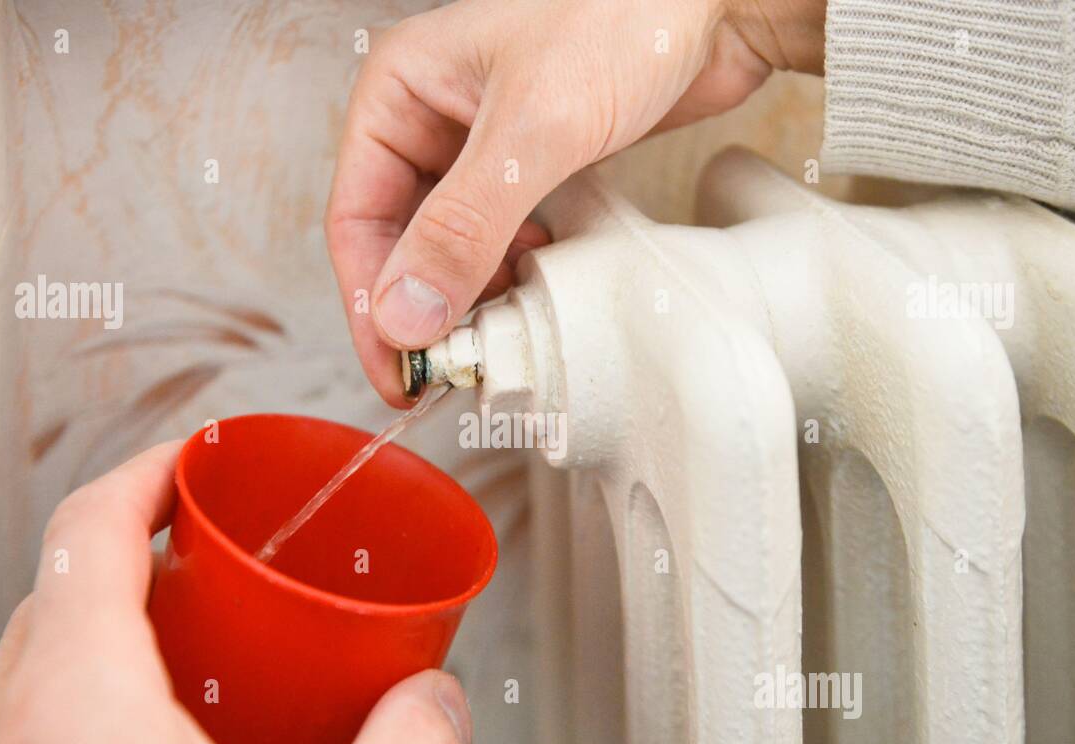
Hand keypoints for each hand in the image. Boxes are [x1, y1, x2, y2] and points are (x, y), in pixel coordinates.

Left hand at [0, 442, 471, 743]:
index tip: (193, 459)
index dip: (149, 472)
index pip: (91, 531)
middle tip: (212, 561)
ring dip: (111, 649)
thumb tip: (434, 709)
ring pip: (34, 685)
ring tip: (197, 671)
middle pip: (58, 601)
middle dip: (139, 558)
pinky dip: (92, 731)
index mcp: (75, 716)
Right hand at [326, 0, 824, 405]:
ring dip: (466, 297)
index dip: (370, 304)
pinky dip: (510, 272)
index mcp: (400, 91)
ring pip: (450, 244)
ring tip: (492, 341)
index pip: (356, 219)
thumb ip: (464, 227)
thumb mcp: (532, 132)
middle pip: (398, 240)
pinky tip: (533, 289)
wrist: (717, 2)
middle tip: (444, 376)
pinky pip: (500, 236)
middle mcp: (431, 118)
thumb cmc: (624, 19)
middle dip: (419, 309)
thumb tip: (405, 316)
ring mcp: (482, 144)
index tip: (396, 371)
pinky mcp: (531, 164)